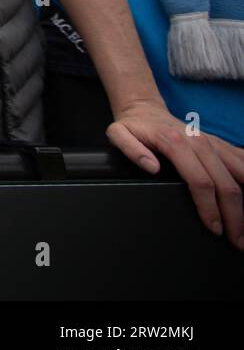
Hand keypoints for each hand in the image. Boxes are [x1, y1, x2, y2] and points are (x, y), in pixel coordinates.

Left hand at [107, 100, 243, 248]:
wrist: (144, 109)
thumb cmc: (133, 126)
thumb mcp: (118, 134)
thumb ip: (131, 150)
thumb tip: (151, 167)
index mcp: (176, 143)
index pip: (201, 182)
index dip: (209, 208)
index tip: (214, 228)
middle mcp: (200, 142)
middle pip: (226, 183)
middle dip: (234, 215)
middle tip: (237, 240)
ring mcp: (213, 142)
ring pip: (241, 174)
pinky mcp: (220, 144)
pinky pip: (242, 161)